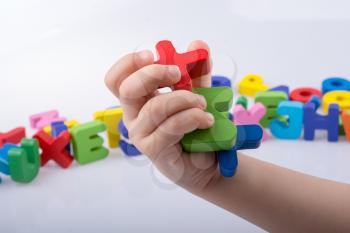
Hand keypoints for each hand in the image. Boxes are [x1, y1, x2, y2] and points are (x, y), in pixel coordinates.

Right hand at [105, 41, 220, 193]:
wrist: (206, 158)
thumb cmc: (195, 125)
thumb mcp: (197, 92)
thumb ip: (197, 71)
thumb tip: (197, 45)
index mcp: (138, 99)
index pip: (117, 79)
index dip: (129, 63)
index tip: (152, 54)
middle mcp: (134, 116)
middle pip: (127, 89)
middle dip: (154, 74)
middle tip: (178, 73)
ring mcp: (141, 134)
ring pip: (155, 107)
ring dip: (184, 99)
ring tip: (203, 103)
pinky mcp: (154, 150)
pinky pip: (171, 127)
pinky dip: (193, 117)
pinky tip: (206, 120)